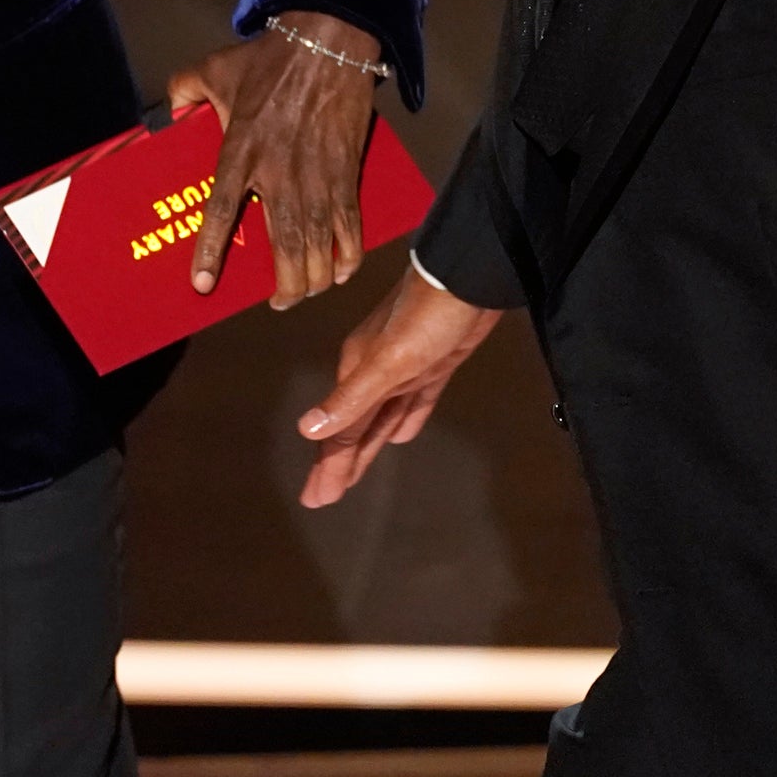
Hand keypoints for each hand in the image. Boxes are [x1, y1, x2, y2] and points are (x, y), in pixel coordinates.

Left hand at [168, 11, 383, 307]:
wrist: (329, 40)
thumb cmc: (271, 57)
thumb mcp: (215, 67)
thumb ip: (184, 89)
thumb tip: (168, 111)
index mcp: (241, 150)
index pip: (222, 212)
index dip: (211, 252)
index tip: (202, 285)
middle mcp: (279, 172)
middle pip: (284, 246)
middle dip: (285, 286)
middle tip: (279, 301)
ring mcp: (317, 176)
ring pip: (319, 244)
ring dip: (315, 278)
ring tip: (305, 292)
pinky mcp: (348, 171)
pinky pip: (350, 224)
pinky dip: (349, 254)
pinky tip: (342, 271)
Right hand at [295, 263, 500, 505]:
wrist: (470, 276)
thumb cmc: (428, 317)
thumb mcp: (388, 361)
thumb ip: (351, 398)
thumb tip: (306, 430)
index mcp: (359, 372)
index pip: (340, 432)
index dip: (328, 467)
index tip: (315, 500)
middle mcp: (376, 372)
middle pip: (354, 429)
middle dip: (339, 463)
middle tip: (321, 498)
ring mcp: (406, 369)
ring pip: (380, 419)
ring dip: (366, 447)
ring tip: (353, 473)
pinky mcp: (435, 365)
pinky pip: (413, 403)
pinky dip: (405, 421)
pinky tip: (401, 435)